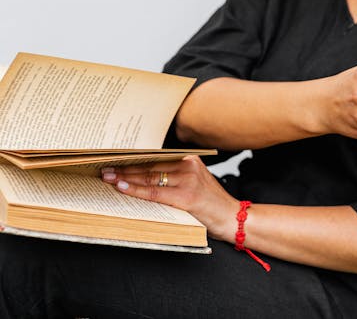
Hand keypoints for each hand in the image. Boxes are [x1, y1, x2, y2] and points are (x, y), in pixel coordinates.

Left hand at [101, 156, 237, 241]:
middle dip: (125, 167)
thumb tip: (141, 177)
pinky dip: (136, 190)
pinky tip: (122, 187)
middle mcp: (189, 166)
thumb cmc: (212, 205)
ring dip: (125, 177)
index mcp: (191, 160)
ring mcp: (188, 180)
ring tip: (108, 177)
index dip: (134, 158)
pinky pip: (154, 192)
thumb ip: (174, 179)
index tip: (116, 158)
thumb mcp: (194, 185)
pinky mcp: (186, 196)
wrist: (232, 218)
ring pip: (149, 178)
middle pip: (150, 166)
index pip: (156, 158)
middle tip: (104, 168)